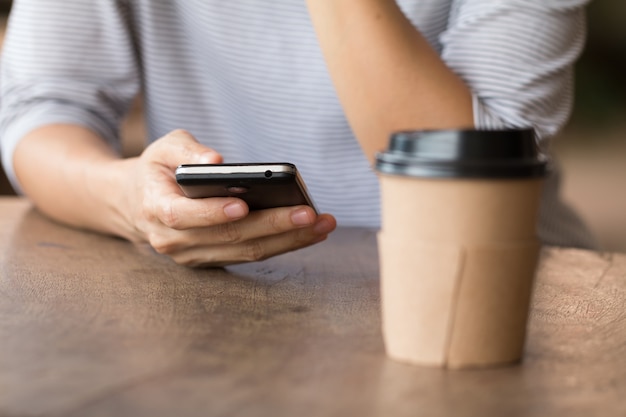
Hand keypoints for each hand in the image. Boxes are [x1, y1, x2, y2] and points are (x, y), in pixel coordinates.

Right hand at [122, 129, 336, 266]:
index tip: (244, 205)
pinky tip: (310, 233)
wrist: (138, 204)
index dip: (213, 213)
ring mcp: (194, 256)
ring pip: (245, 252)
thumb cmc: (156, 171)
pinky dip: (283, 245)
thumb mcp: (162, 149)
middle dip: (272, 226)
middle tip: (309, 214)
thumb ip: (186, 150)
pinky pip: (251, 255)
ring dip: (288, 240)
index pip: (184, 216)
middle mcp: (174, 240)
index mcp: (156, 209)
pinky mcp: (213, 260)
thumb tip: (217, 162)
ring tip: (322, 225)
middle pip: (229, 237)